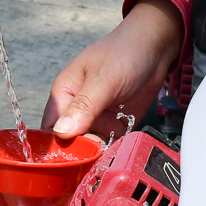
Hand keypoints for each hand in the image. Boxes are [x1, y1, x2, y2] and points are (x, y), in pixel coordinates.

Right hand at [42, 0, 182, 140]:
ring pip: (89, 146)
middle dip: (82, 151)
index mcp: (64, 93)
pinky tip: (121, 147)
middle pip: (69, 141)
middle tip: (98, 151)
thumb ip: (84, 105)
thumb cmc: (124, 52)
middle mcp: (77, 108)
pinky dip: (114, 148)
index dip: (58, 145)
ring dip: (99, 153)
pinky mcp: (114, 123)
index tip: (72, 157)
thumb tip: (61, 131)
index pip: (50, 128)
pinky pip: (109, 144)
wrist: (155, 48)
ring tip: (110, 149)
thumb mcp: (104, 79)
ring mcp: (96, 117)